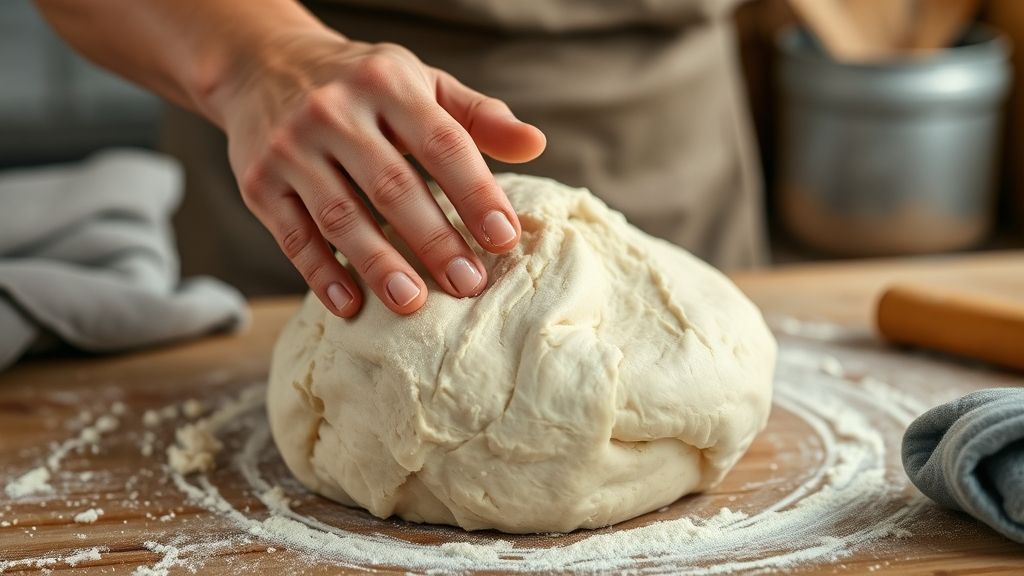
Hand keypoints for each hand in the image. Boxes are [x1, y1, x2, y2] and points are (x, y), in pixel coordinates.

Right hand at [215, 28, 545, 316]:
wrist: (262, 64)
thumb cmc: (362, 84)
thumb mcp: (420, 83)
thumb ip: (477, 116)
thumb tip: (536, 145)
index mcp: (387, 83)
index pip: (442, 142)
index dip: (476, 193)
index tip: (505, 239)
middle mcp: (334, 111)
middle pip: (392, 186)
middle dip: (435, 240)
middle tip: (469, 284)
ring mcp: (291, 148)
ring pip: (342, 216)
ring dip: (379, 264)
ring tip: (414, 303)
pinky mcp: (260, 183)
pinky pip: (293, 236)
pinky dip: (322, 274)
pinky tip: (351, 305)